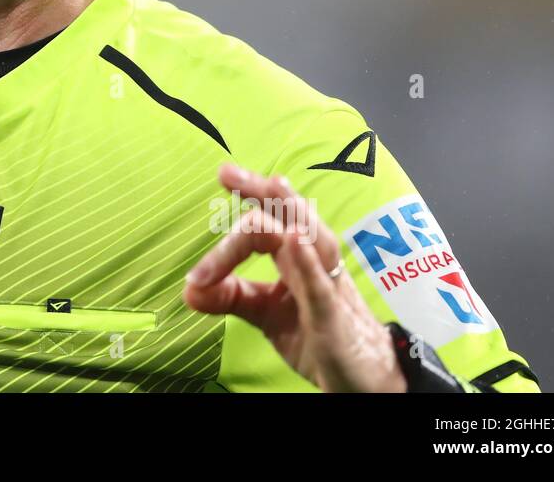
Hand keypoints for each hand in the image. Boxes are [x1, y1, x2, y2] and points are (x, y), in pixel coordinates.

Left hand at [182, 162, 404, 391]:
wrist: (364, 379)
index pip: (274, 216)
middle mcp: (316, 265)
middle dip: (265, 192)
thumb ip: (232, 296)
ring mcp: (329, 290)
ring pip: (316, 242)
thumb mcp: (266, 313)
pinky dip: (307, 264)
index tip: (224, 174)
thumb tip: (189, 289)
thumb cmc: (317, 337)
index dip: (252, 194)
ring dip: (294, 214)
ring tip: (273, 186)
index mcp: (297, 258)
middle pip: (295, 217)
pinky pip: (322, 289)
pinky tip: (293, 240)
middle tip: (229, 173)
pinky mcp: (335, 322)